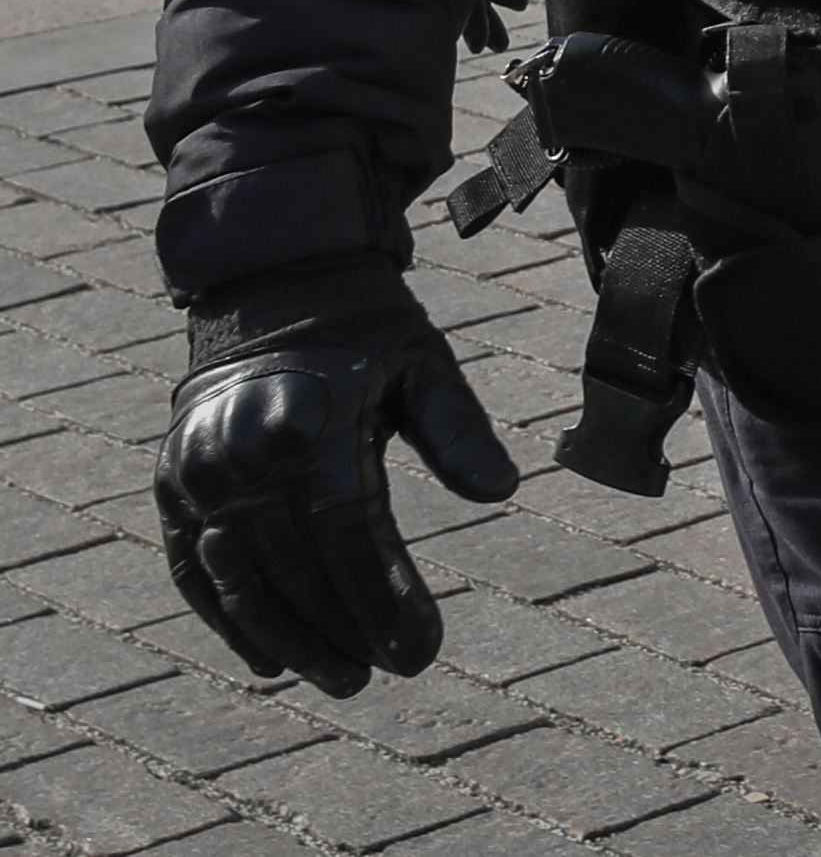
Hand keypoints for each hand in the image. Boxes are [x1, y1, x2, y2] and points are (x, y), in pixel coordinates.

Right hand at [157, 264, 517, 695]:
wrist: (272, 287)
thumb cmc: (367, 334)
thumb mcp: (425, 365)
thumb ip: (459, 431)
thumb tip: (503, 490)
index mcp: (313, 426)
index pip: (347, 539)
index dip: (383, 602)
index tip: (421, 651)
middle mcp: (244, 456)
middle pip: (293, 572)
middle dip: (342, 633)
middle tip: (386, 675)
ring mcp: (198, 473)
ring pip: (239, 584)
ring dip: (289, 641)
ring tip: (342, 679)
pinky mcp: (172, 485)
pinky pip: (192, 571)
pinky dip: (228, 620)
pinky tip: (268, 661)